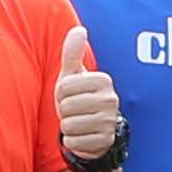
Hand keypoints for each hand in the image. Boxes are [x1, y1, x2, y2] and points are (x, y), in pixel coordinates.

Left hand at [53, 25, 125, 171]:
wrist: (95, 131)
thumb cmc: (79, 99)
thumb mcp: (74, 76)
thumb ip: (73, 53)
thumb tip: (79, 29)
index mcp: (103, 81)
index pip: (64, 87)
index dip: (61, 94)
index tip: (72, 96)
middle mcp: (111, 100)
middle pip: (66, 107)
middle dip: (64, 112)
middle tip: (75, 111)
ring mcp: (109, 121)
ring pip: (69, 125)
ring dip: (68, 127)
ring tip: (79, 123)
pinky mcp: (105, 141)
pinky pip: (73, 142)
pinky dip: (73, 142)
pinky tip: (82, 137)